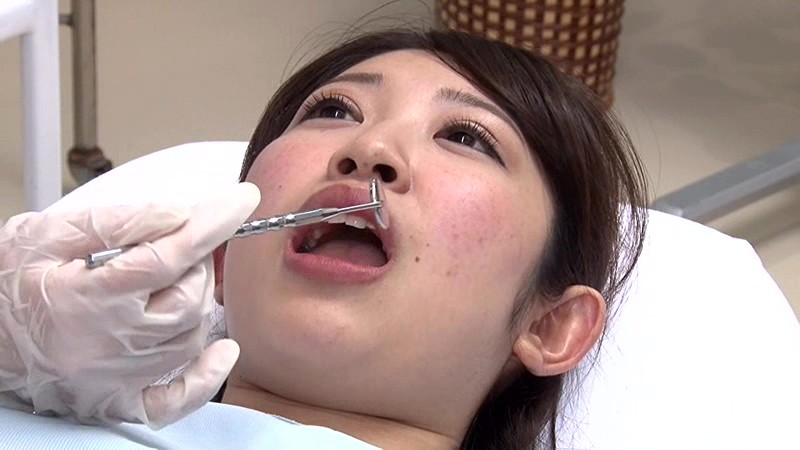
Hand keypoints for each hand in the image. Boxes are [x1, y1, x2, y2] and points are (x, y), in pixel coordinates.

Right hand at [0, 182, 259, 427]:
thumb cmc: (7, 284)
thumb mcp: (46, 235)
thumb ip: (115, 222)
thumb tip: (178, 214)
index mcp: (88, 297)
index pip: (169, 256)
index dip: (212, 224)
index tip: (243, 200)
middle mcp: (109, 344)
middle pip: (189, 298)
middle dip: (197, 264)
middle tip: (179, 246)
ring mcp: (117, 378)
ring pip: (192, 336)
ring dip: (198, 301)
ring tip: (172, 281)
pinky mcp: (120, 401)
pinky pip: (179, 398)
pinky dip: (208, 374)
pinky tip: (223, 350)